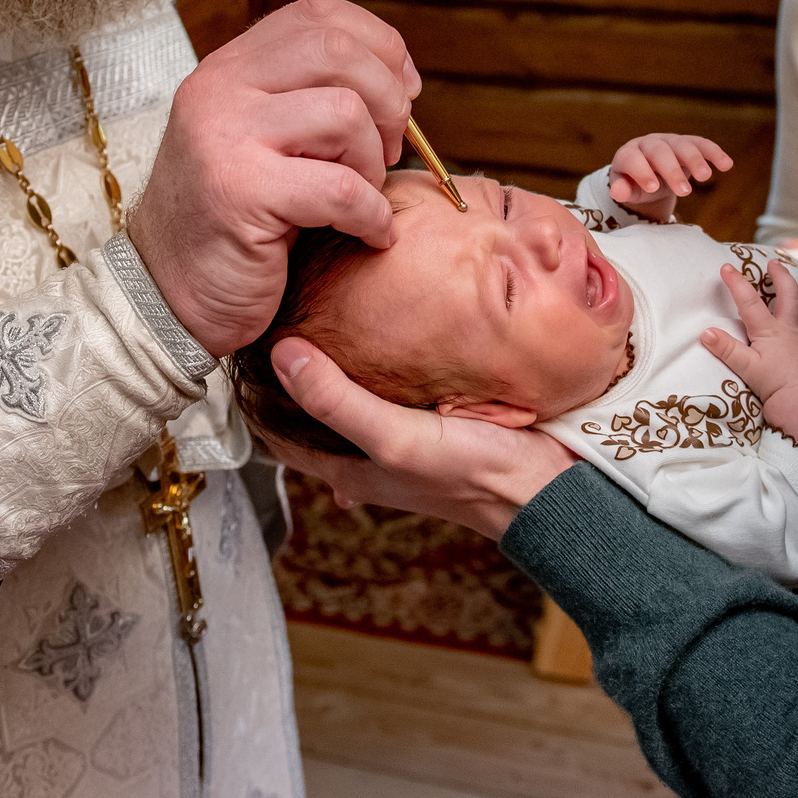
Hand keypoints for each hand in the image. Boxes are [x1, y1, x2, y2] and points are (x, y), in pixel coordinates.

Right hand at [126, 0, 418, 354]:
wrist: (164, 295)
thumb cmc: (230, 224)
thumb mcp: (262, 141)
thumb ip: (307, 98)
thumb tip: (401, 77)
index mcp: (228, 68)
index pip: (318, 15)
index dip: (380, 45)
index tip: (404, 91)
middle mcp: (219, 89)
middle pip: (338, 51)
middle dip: (389, 102)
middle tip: (389, 152)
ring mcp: (225, 136)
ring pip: (345, 114)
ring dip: (374, 163)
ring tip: (363, 198)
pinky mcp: (240, 192)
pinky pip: (341, 188)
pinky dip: (372, 215)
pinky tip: (369, 234)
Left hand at [261, 338, 576, 539]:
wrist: (551, 487)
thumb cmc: (474, 477)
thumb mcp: (395, 439)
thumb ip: (338, 401)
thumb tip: (283, 354)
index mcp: (348, 467)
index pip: (276, 430)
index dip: (256, 390)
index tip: (246, 341)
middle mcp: (371, 453)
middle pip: (314, 408)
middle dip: (294, 370)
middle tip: (282, 311)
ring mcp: (405, 434)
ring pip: (355, 395)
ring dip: (340, 363)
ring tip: (328, 310)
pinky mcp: (440, 414)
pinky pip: (399, 384)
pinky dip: (386, 362)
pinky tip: (395, 333)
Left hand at [607, 133, 732, 222]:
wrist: (650, 173)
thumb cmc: (635, 184)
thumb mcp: (628, 190)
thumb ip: (623, 190)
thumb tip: (617, 191)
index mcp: (628, 154)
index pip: (633, 159)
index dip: (642, 172)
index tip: (653, 188)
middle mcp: (648, 143)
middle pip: (660, 152)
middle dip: (672, 170)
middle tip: (684, 192)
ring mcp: (669, 141)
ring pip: (682, 145)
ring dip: (695, 160)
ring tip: (704, 178)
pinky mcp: (687, 143)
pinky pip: (702, 144)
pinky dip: (714, 153)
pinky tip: (727, 165)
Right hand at [701, 265, 797, 493]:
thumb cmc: (776, 386)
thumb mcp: (746, 368)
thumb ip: (726, 349)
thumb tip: (705, 332)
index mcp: (770, 331)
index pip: (750, 301)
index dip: (737, 283)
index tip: (726, 266)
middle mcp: (790, 331)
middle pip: (788, 296)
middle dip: (780, 277)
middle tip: (774, 263)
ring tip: (796, 290)